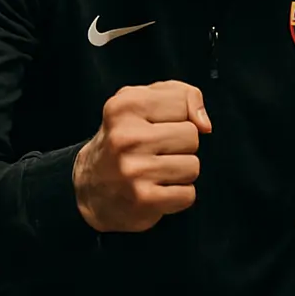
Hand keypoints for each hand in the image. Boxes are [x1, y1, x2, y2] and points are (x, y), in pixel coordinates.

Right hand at [73, 80, 210, 232]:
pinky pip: (188, 194)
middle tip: (157, 151)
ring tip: (157, 170)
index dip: (179, 115)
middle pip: (192, 136)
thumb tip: (205, 124)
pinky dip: (178, 195)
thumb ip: (181, 96)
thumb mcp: (142, 102)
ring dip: (181, 171)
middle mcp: (126, 137)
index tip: (159, 125)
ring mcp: (134, 170)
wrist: (90, 186)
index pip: (183, 102)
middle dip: (181, 145)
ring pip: (193, 166)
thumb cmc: (124, 139)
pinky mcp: (143, 199)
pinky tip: (157, 189)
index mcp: (125, 106)